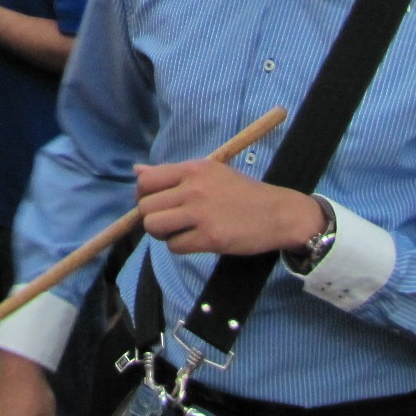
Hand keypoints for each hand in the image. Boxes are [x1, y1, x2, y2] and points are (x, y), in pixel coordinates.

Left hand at [134, 158, 325, 256]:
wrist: (278, 213)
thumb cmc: (243, 192)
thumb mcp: (210, 172)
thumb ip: (173, 173)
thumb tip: (137, 171)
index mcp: (192, 169)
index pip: (146, 181)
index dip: (144, 196)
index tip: (155, 203)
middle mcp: (193, 189)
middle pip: (146, 207)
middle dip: (151, 217)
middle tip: (168, 221)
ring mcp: (200, 214)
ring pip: (154, 227)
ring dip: (162, 234)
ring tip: (178, 232)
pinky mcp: (209, 238)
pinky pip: (174, 246)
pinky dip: (179, 246)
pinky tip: (193, 241)